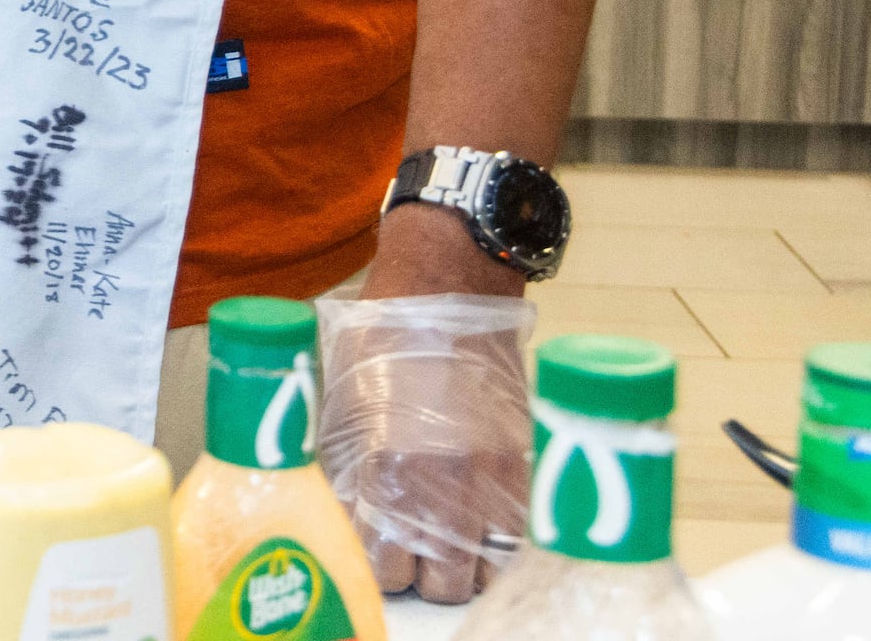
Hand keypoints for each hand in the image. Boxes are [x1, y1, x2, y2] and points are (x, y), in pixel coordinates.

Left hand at [315, 260, 534, 605]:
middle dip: (421, 573)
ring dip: (465, 565)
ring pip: (488, 572)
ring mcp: (495, 476)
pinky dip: (500, 542)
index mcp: (390, 469)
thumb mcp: (343, 404)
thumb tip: (352, 518)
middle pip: (441, 585)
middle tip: (411, 549)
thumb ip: (348, 469)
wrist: (448, 286)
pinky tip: (480, 523)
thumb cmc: (381, 336)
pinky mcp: (527, 461)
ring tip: (447, 540)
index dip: (377, 565)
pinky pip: (520, 534)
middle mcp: (446, 484)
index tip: (374, 551)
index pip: (384, 565)